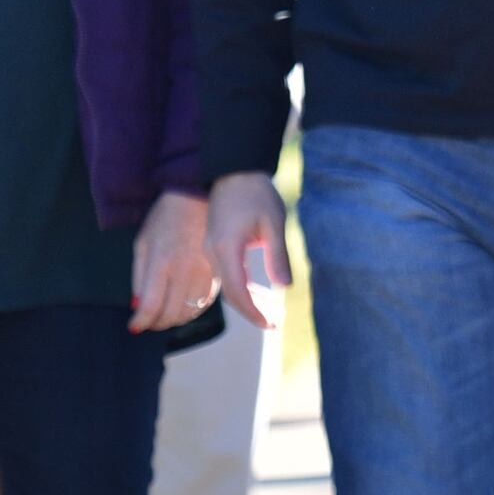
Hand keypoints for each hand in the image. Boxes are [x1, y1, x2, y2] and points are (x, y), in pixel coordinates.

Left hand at [129, 191, 218, 332]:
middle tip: (149, 322)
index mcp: (162, 261)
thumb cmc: (166, 218)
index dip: (140, 321)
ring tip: (164, 316)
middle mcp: (185, 270)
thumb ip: (139, 276)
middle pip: (170, 313)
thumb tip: (138, 305)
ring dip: (174, 319)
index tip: (135, 326)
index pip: (151, 305)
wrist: (201, 197)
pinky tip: (184, 306)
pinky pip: (206, 302)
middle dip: (156, 323)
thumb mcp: (143, 242)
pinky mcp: (219, 272)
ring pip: (189, 311)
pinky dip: (193, 310)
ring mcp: (205, 272)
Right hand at [204, 172, 290, 331]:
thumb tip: (285, 287)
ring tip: (268, 312)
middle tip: (273, 323)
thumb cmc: (256, 193)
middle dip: (251, 311)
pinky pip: (223, 275)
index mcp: (226, 248)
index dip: (253, 312)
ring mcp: (209, 249)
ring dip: (246, 300)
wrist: (233, 170)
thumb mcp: (273, 222)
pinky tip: (256, 293)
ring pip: (225, 285)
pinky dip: (239, 288)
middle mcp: (212, 252)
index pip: (237, 291)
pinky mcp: (212, 246)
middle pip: (229, 293)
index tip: (270, 324)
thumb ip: (278, 255)